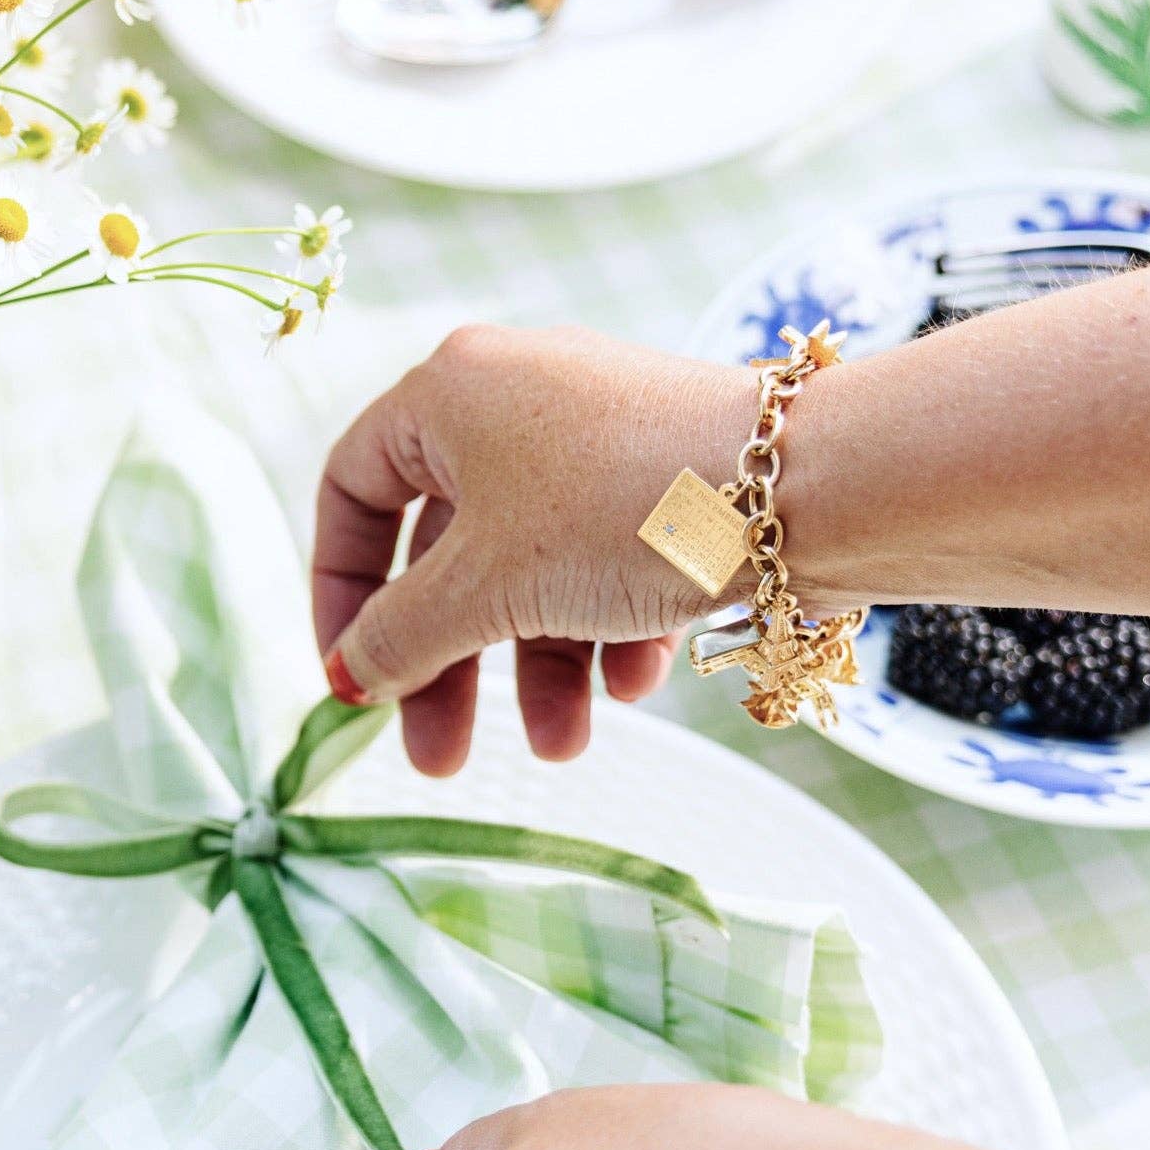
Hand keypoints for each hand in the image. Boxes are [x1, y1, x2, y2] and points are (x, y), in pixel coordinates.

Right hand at [314, 325, 752, 771]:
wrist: (810, 487)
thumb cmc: (618, 512)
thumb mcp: (485, 588)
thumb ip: (400, 637)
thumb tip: (350, 677)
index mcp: (449, 392)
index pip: (354, 489)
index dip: (340, 590)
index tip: (353, 674)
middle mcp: (517, 398)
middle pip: (448, 549)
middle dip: (447, 663)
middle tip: (437, 757)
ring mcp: (599, 434)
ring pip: (534, 565)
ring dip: (537, 667)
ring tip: (566, 746)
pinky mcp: (667, 472)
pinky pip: (606, 556)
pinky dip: (607, 627)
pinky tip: (635, 684)